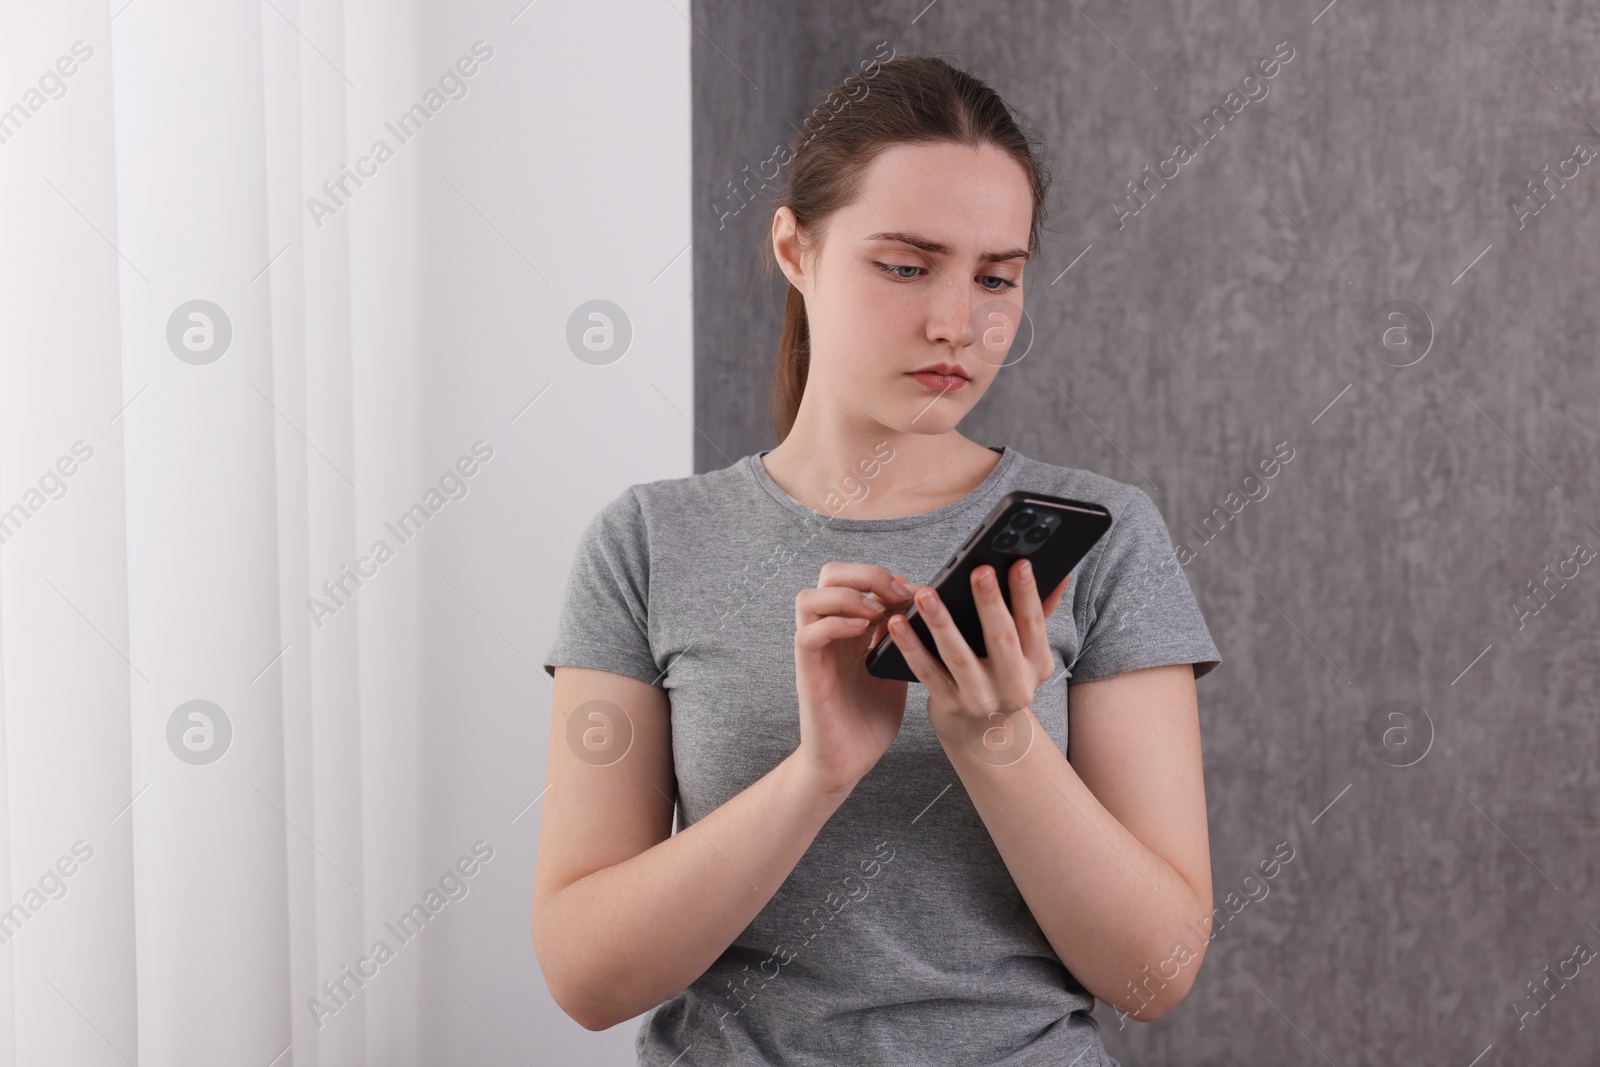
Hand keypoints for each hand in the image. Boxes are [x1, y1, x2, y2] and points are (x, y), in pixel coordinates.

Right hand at [792, 563, 917, 794]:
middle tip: (895, 593)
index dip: (885, 575)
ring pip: (809, 598)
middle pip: (830, 575)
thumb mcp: (896, 670)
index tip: (916, 592)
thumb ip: (903, 639)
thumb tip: (928, 608)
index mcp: (851, 628)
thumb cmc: (871, 719)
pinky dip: (835, 624)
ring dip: (846, 595)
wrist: (848, 763)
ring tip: (876, 612)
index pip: (856, 578)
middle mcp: (829, 633)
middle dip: (865, 573)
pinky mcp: (807, 673)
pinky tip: (862, 632)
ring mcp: (816, 651)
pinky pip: (808, 634)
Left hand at [886, 560, 1070, 739]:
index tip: (1020, 563)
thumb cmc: (1003, 673)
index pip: (1033, 623)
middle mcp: (1013, 685)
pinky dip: (910, 647)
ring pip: (958, 656)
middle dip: (990, 603)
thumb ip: (1040, 611)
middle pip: (1001, 639)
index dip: (1027, 594)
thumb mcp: (1027, 651)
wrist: (984, 732)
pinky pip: (927, 672)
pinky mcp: (949, 705)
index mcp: (1037, 664)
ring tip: (925, 594)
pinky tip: (897, 623)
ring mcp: (980, 698)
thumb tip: (1062, 570)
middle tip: (978, 571)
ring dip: (941, 622)